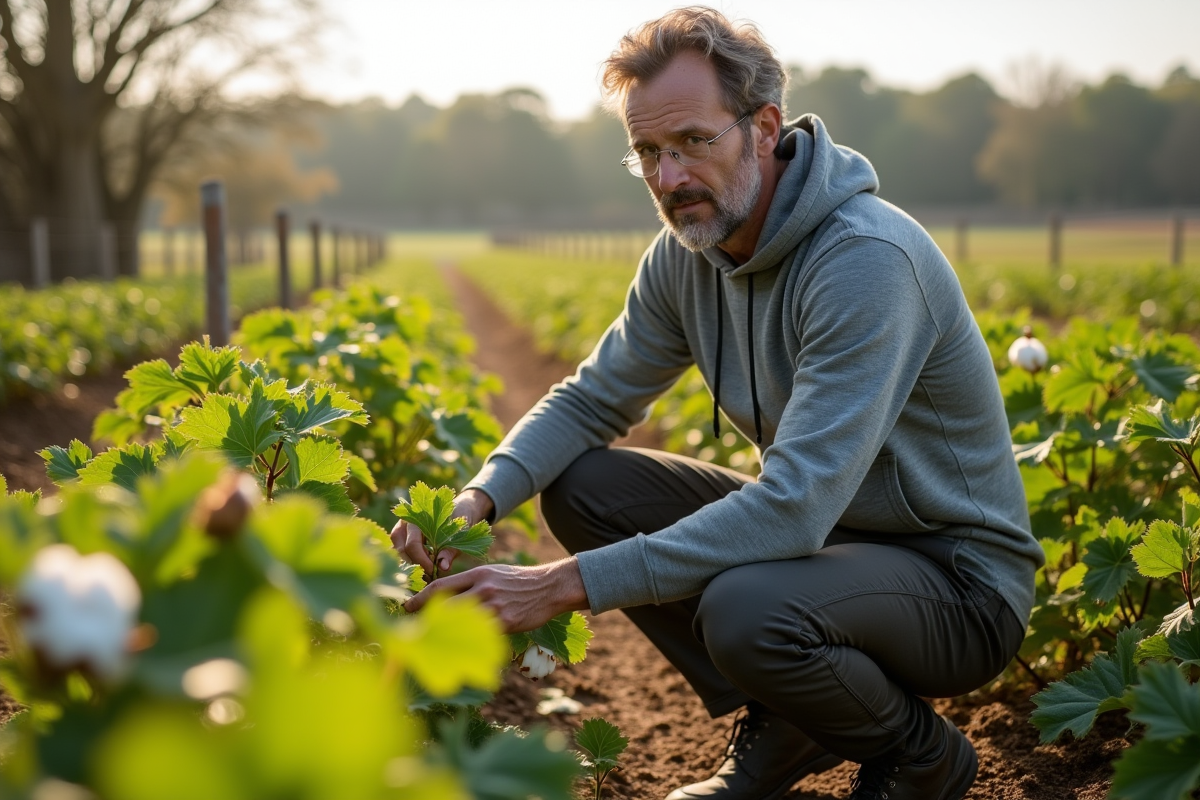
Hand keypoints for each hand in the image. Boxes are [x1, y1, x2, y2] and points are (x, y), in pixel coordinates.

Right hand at [390, 487, 493, 575]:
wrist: (460, 509)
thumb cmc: (459, 519)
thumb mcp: (459, 533)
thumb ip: (450, 550)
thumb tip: (442, 567)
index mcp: (418, 516)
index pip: (413, 544)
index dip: (422, 561)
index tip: (434, 571)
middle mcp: (405, 522)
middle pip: (402, 550)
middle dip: (415, 565)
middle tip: (430, 574)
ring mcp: (401, 530)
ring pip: (398, 552)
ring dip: (411, 565)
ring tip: (427, 571)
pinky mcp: (402, 539)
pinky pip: (400, 553)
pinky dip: (409, 562)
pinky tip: (423, 568)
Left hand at [403, 557, 588, 633]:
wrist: (548, 587)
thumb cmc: (516, 581)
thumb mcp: (491, 573)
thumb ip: (469, 582)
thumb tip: (442, 594)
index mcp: (477, 575)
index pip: (439, 587)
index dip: (419, 599)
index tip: (405, 608)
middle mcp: (482, 589)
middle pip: (444, 607)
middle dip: (425, 620)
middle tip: (412, 630)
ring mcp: (494, 607)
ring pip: (460, 624)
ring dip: (444, 634)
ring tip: (431, 642)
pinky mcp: (505, 623)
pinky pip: (480, 636)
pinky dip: (468, 642)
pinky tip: (459, 649)